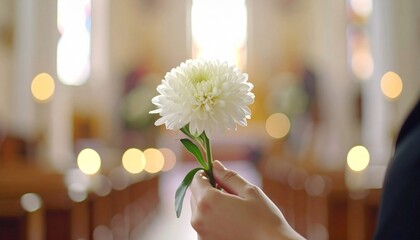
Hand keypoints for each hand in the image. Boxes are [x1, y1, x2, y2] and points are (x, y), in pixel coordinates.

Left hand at [189, 160, 304, 239]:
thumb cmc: (264, 219)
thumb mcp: (249, 191)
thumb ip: (228, 176)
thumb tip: (214, 165)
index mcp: (208, 201)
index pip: (196, 180)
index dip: (206, 174)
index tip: (217, 176)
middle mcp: (199, 218)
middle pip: (195, 195)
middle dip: (208, 190)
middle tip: (229, 194)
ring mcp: (201, 233)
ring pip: (198, 211)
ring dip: (209, 206)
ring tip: (232, 210)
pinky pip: (203, 225)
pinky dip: (212, 220)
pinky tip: (231, 223)